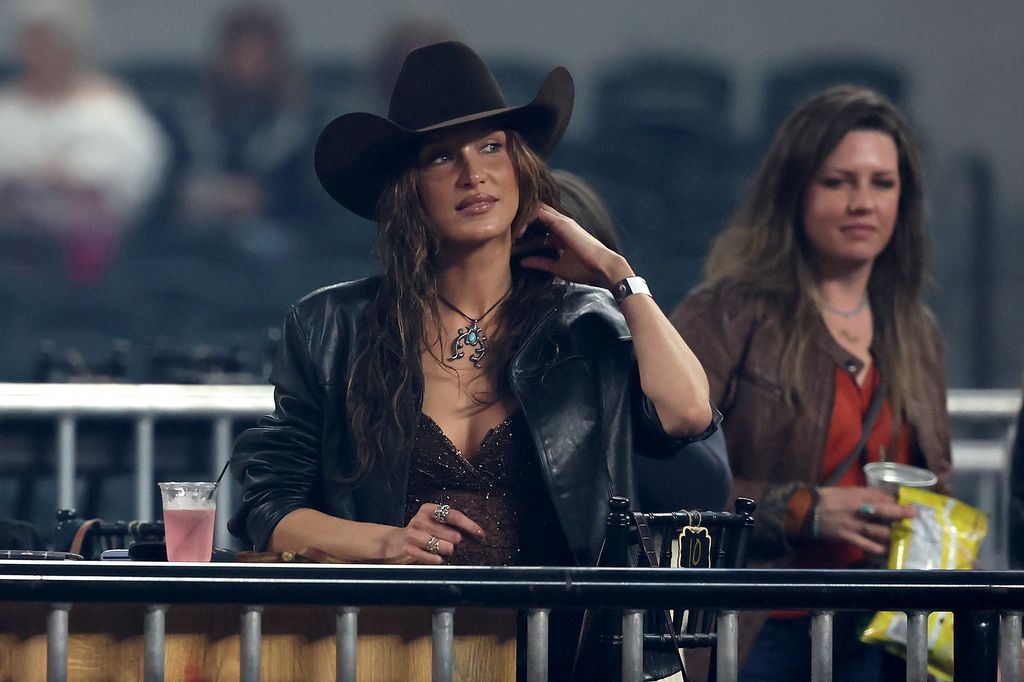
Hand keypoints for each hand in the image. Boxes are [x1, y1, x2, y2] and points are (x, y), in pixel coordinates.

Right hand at [380, 503, 485, 564]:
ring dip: (446, 552)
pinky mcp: (408, 550)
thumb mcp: (433, 523)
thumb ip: (451, 525)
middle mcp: (420, 520)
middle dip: (455, 543)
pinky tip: (433, 557)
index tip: (481, 535)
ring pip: (446, 548)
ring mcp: (413, 535)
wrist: (393, 543)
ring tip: (438, 550)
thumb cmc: (420, 533)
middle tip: (447, 544)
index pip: (454, 516)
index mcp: (428, 510)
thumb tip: (477, 534)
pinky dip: (438, 560)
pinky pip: (435, 559)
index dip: (470, 526)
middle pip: (454, 535)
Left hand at [515, 203, 631, 288]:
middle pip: (534, 215)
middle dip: (519, 222)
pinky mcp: (561, 223)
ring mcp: (561, 221)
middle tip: (504, 234)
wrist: (602, 268)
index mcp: (559, 234)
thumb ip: (540, 262)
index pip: (537, 226)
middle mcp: (560, 224)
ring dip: (520, 219)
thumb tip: (523, 262)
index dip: (523, 230)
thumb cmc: (585, 269)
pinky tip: (516, 230)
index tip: (510, 242)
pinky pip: (539, 213)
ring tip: (507, 232)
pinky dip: (527, 218)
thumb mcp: (557, 267)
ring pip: (535, 211)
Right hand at [815, 486, 916, 554]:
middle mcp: (857, 509)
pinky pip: (866, 544)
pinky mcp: (847, 536)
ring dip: (892, 533)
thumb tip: (884, 496)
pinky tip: (886, 551)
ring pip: (878, 529)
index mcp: (856, 495)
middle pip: (884, 510)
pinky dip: (877, 548)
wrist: (805, 510)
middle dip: (901, 512)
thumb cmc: (826, 498)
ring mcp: (853, 524)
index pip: (881, 496)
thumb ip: (864, 493)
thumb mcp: (845, 490)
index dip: (895, 499)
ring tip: (902, 535)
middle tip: (915, 514)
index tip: (907, 502)